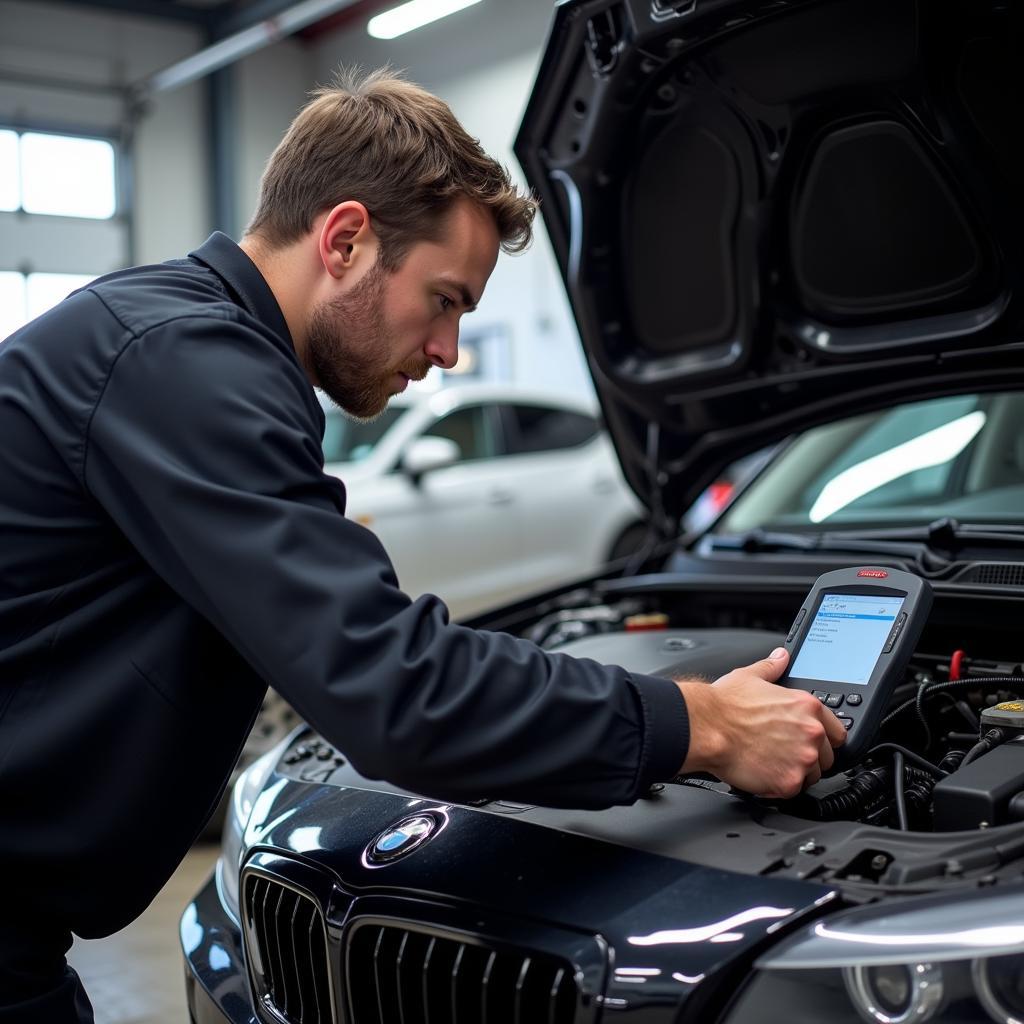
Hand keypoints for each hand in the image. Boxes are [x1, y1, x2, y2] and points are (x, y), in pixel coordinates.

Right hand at [675, 647, 846, 797]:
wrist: (706, 727)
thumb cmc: (725, 704)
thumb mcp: (751, 675)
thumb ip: (772, 667)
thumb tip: (780, 658)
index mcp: (806, 706)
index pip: (837, 732)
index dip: (824, 738)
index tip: (812, 741)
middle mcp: (811, 733)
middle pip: (826, 757)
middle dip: (808, 756)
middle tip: (783, 752)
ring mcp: (802, 760)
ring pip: (812, 776)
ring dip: (795, 772)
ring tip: (771, 763)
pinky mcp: (788, 782)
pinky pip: (793, 790)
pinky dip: (779, 786)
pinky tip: (763, 773)